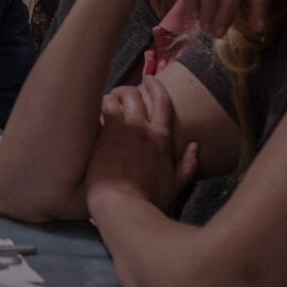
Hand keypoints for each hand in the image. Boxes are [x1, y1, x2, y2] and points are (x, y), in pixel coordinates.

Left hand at [85, 77, 197, 213]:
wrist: (124, 207)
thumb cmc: (149, 202)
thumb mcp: (176, 186)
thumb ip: (188, 165)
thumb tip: (195, 147)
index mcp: (163, 139)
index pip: (163, 102)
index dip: (156, 87)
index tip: (149, 79)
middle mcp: (145, 129)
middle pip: (136, 95)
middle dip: (128, 90)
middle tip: (120, 93)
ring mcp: (125, 129)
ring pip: (118, 97)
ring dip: (111, 95)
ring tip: (105, 100)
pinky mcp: (106, 133)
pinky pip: (103, 107)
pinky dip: (99, 104)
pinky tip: (92, 109)